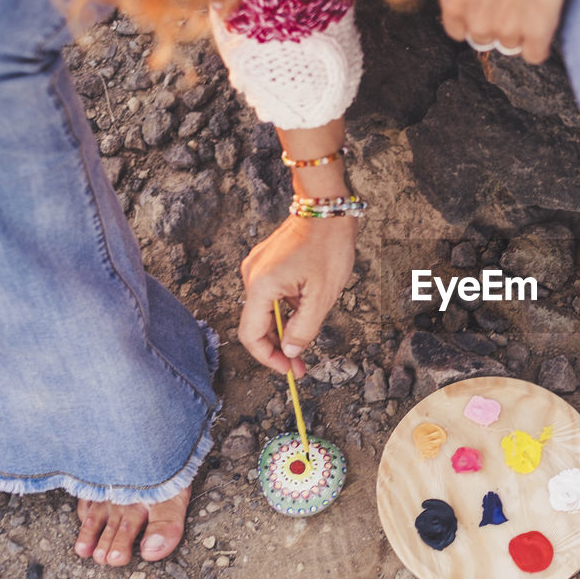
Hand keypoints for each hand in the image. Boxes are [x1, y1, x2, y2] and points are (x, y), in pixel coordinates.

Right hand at [238, 215, 358, 376]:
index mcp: (260, 286)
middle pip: (256, 325)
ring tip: (308, 335)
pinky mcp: (266, 261)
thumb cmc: (328, 246)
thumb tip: (291, 351)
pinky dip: (285, 308)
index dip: (269, 358)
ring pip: (264, 310)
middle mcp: (251, 276)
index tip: (290, 370)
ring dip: (283, 328)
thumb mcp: (322, 295)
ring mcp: (257, 267)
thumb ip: (304, 328)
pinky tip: (306, 309)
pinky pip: (271, 294)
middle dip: (277, 347)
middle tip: (300, 364)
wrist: (328, 208)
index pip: (252, 336)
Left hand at [439, 0, 563, 63]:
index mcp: (453, 0)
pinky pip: (535, 54)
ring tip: (531, 0)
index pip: (458, 30)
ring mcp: (506, 30)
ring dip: (520, 29)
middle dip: (497, 23)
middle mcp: (475, 21)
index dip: (475, 16)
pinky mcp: (535, 33)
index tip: (488, 5)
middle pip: (484, 39)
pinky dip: (540, 40)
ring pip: (511, 45)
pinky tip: (543, 17)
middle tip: (513, 0)